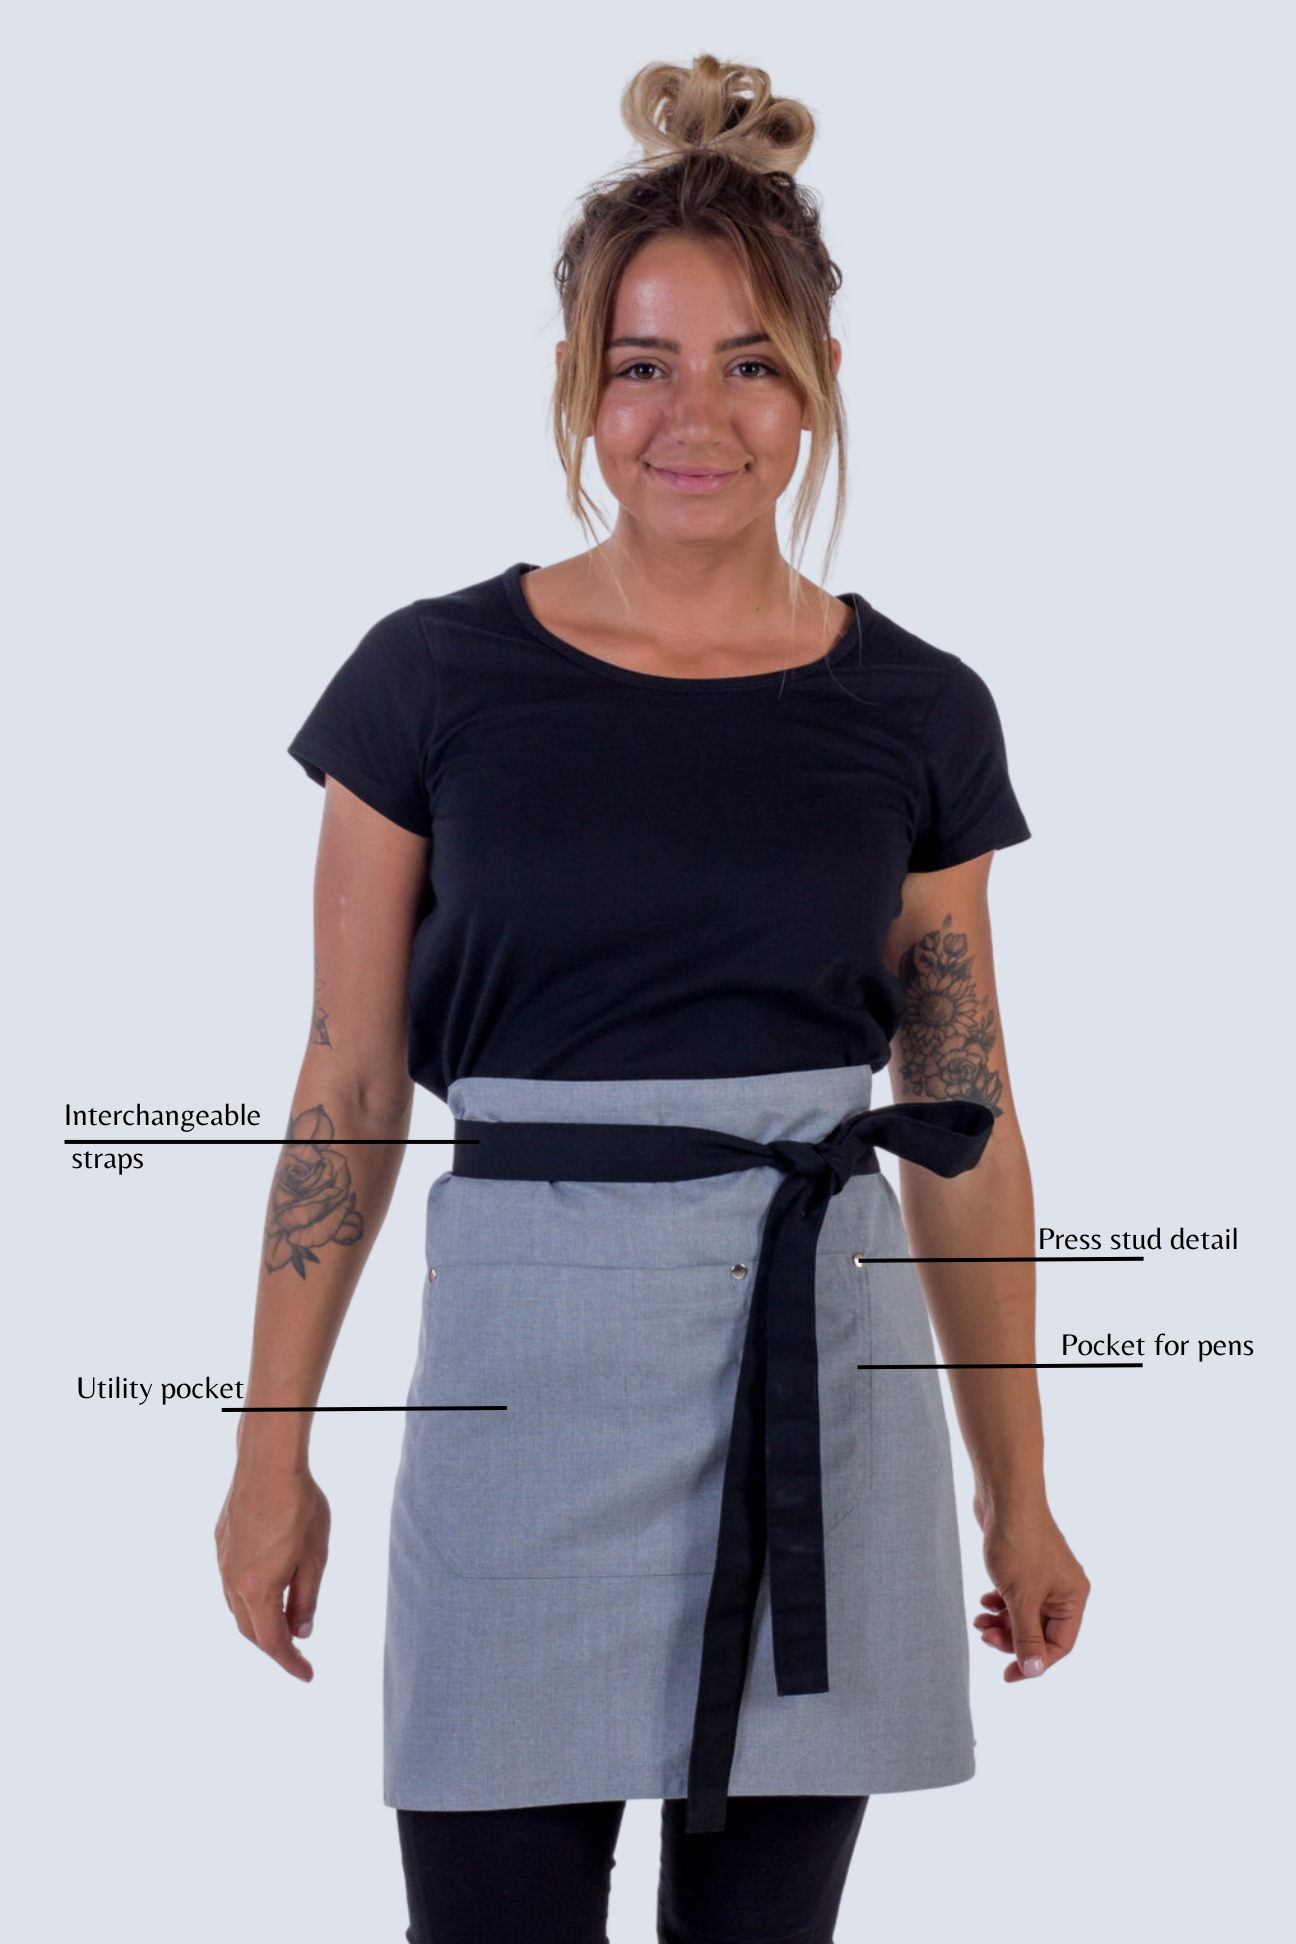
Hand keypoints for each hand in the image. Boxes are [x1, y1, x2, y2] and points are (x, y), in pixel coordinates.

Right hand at [215, 1464, 330, 1680]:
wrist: (268, 1463)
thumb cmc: (299, 1506)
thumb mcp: (315, 1557)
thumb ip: (306, 1598)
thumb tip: (301, 1631)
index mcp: (257, 1589)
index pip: (272, 1642)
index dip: (290, 1663)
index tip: (308, 1675)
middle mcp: (232, 1580)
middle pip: (250, 1629)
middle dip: (273, 1645)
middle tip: (298, 1651)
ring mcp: (223, 1561)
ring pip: (236, 1607)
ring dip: (258, 1621)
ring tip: (284, 1620)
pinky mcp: (220, 1542)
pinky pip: (231, 1581)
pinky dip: (248, 1595)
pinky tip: (266, 1585)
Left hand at [972, 1497, 1088, 1681]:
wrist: (1004, 1496)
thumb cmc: (1018, 1544)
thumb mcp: (1021, 1598)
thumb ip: (1026, 1636)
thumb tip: (1033, 1671)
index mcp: (1073, 1598)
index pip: (1059, 1646)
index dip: (1033, 1663)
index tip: (1007, 1674)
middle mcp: (1063, 1588)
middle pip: (1040, 1632)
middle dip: (1011, 1638)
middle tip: (985, 1636)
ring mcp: (1045, 1576)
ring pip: (1024, 1614)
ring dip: (1002, 1622)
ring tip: (978, 1620)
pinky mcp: (1026, 1565)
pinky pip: (1016, 1596)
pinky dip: (1000, 1603)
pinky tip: (984, 1601)